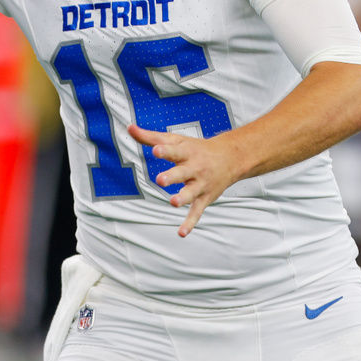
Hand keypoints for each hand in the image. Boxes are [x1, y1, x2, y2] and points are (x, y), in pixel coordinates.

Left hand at [127, 125, 242, 236]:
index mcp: (186, 153)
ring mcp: (200, 184)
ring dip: (182, 198)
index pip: (174, 151)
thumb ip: (151, 137)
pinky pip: (196, 212)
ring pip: (191, 193)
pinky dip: (190, 223)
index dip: (165, 151)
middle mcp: (195, 168)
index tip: (155, 150)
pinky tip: (181, 233)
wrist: (231, 158)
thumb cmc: (197, 148)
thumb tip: (130, 128)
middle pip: (182, 172)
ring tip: (173, 202)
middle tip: (161, 179)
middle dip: (172, 176)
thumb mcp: (176, 139)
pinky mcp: (204, 198)